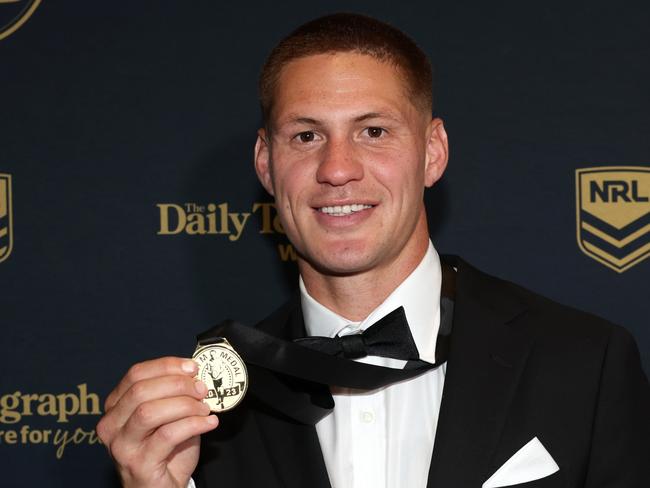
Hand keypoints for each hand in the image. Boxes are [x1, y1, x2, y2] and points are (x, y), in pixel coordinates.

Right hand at [97, 357, 218, 487]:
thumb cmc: (166, 450)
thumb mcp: (168, 415)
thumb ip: (173, 393)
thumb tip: (193, 372)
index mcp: (116, 406)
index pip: (136, 374)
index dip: (167, 366)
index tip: (192, 367)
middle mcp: (111, 425)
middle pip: (141, 390)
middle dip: (177, 384)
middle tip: (201, 389)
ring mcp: (122, 446)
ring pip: (149, 412)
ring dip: (184, 405)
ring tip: (204, 408)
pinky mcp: (138, 464)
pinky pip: (167, 435)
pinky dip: (193, 424)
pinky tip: (209, 423)